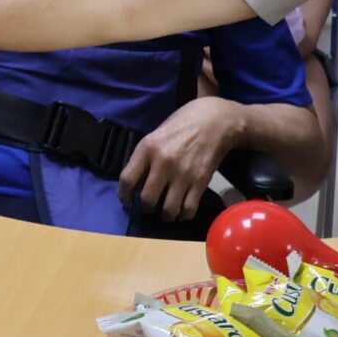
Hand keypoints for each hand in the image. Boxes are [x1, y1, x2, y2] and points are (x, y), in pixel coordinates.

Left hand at [117, 97, 240, 221]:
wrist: (213, 121)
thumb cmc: (180, 126)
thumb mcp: (155, 136)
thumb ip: (145, 158)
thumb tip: (135, 184)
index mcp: (147, 148)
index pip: (127, 179)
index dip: (124, 195)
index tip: (127, 201)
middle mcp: (163, 162)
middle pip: (147, 199)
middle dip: (146, 208)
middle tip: (149, 207)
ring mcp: (183, 174)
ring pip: (168, 209)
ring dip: (166, 215)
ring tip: (166, 213)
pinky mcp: (201, 181)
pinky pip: (189, 208)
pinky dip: (184, 215)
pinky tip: (182, 213)